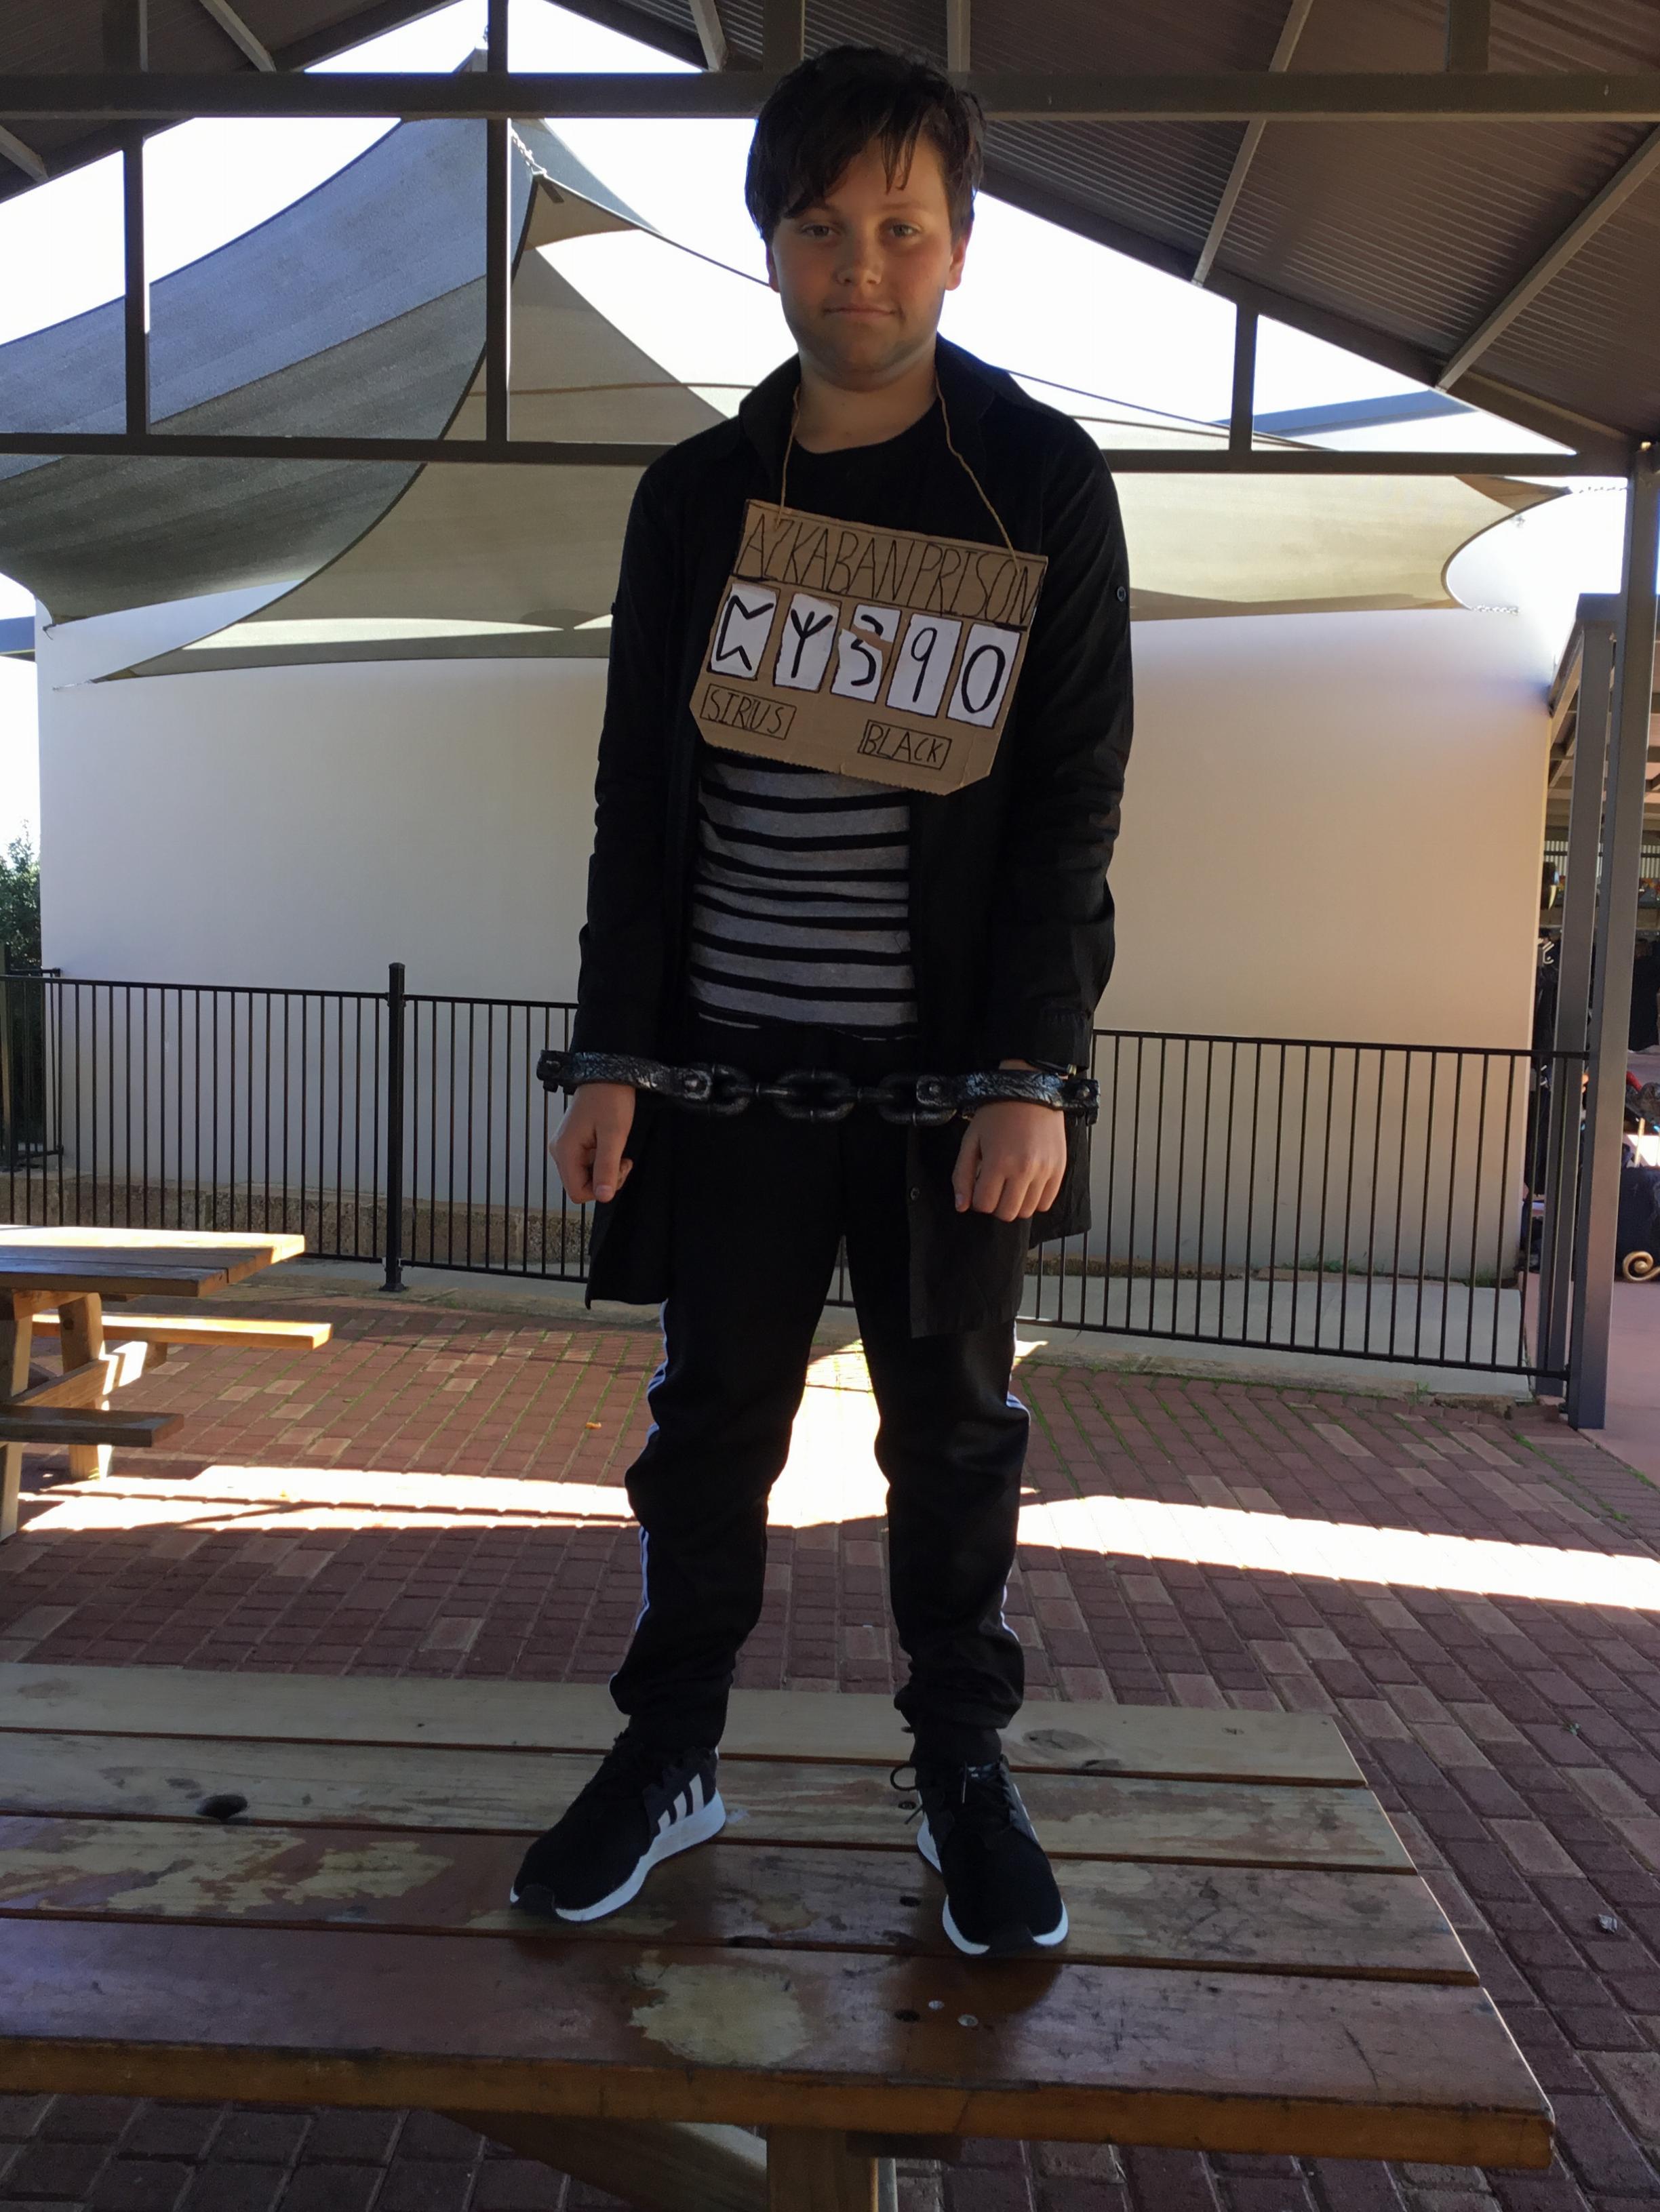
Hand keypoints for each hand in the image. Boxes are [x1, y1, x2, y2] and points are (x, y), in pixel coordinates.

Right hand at [551, 1082, 634, 1203]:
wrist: (608, 1074)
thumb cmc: (611, 1099)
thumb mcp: (613, 1136)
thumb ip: (607, 1168)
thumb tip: (603, 1197)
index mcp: (564, 1151)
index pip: (577, 1192)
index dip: (600, 1189)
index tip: (618, 1169)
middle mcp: (559, 1150)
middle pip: (579, 1185)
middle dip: (604, 1179)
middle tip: (622, 1160)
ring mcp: (565, 1145)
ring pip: (584, 1175)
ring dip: (604, 1170)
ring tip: (617, 1150)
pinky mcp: (573, 1141)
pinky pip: (586, 1163)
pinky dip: (601, 1160)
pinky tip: (610, 1145)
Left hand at [951, 1061, 1067, 1221]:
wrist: (1030, 1091)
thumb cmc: (998, 1112)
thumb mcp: (971, 1140)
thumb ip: (962, 1175)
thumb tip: (961, 1206)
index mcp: (998, 1162)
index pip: (984, 1205)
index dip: (977, 1200)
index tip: (980, 1187)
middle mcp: (1024, 1169)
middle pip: (1006, 1213)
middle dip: (995, 1205)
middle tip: (995, 1188)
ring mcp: (1044, 1171)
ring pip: (1027, 1211)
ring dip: (1015, 1203)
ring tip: (1011, 1185)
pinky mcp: (1059, 1169)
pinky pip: (1047, 1202)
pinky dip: (1035, 1200)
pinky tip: (1027, 1185)